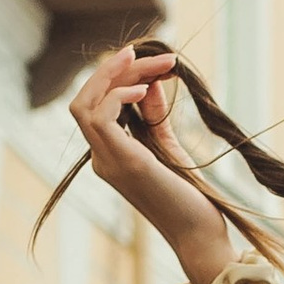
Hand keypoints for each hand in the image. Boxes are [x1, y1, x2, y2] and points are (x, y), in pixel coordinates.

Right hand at [70, 47, 229, 276]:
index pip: (93, 106)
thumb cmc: (189, 196)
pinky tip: (143, 88)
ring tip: (144, 62)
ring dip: (114, 76)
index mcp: (108, 155)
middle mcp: (101, 159)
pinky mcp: (126, 163)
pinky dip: (118, 95)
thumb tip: (148, 81)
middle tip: (139, 50)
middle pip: (83, 100)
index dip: (112, 78)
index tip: (143, 58)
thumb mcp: (168, 146)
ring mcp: (108, 162)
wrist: (200, 233)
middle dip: (109, 70)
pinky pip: (101, 118)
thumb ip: (154, 115)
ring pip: (84, 105)